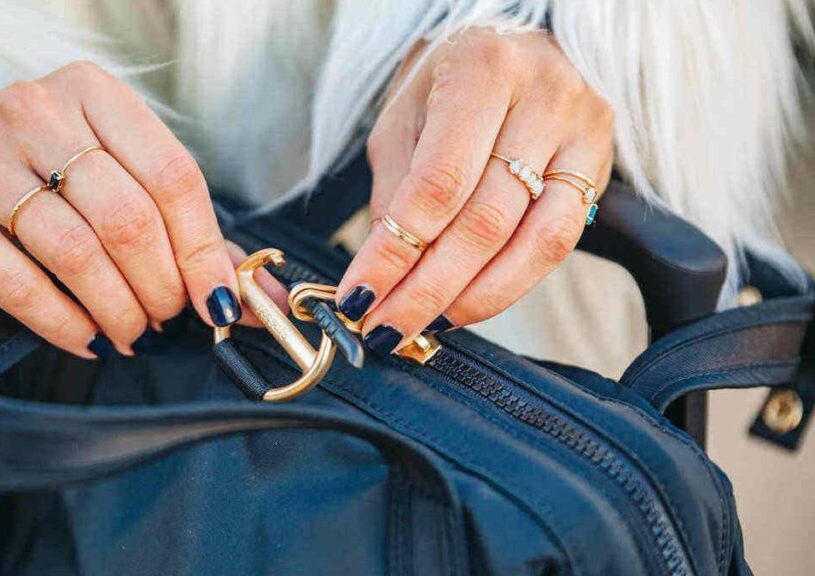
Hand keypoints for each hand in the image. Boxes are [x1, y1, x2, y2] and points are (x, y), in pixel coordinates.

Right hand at [0, 61, 284, 357]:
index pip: (172, 175)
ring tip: (134, 333)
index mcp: (92, 91)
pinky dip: (65, 324)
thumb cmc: (61, 189)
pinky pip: (20, 283)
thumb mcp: (128, 187)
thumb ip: (196, 238)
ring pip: (76, 250)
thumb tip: (264, 300)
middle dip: (161, 286)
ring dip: (118, 309)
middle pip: (128, 215)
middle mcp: (31, 110)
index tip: (220, 303)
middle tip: (168, 320)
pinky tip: (89, 339)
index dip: (204, 251)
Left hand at [336, 29, 613, 355]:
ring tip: (423, 324)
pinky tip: (468, 304)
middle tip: (385, 327)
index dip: (396, 252)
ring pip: (532, 241)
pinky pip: (559, 242)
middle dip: (427, 288)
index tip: (360, 296)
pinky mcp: (600, 165)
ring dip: (472, 298)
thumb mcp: (403, 118)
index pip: (437, 184)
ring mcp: (583, 130)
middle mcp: (544, 95)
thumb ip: (395, 190)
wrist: (518, 46)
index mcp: (482, 68)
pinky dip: (509, 284)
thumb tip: (382, 272)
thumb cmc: (449, 82)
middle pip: (485, 221)